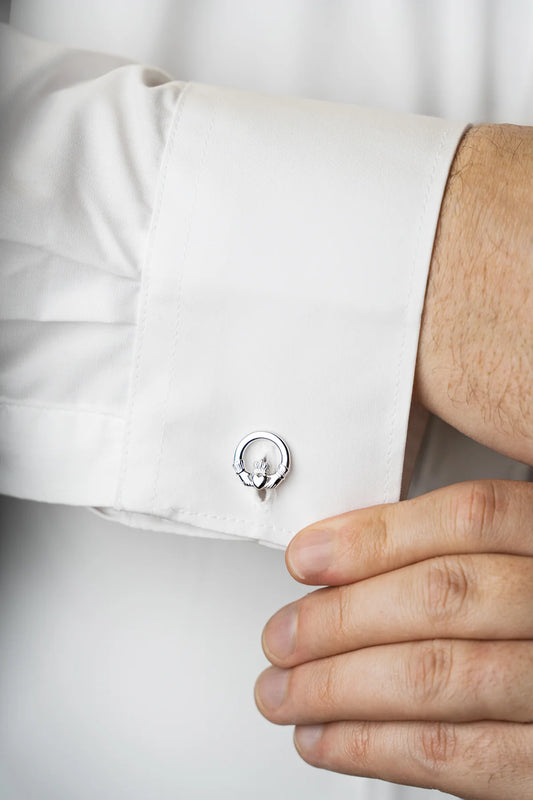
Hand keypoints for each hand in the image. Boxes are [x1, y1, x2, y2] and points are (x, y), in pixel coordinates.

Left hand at [255, 479, 532, 798]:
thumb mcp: (522, 556)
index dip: (376, 536)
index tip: (308, 557)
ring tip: (284, 692)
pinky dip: (373, 746)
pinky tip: (326, 738)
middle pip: (442, 595)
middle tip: (281, 636)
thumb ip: (464, 547)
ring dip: (338, 688)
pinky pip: (458, 755)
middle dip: (340, 618)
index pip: (469, 518)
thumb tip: (344, 554)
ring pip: (438, 675)